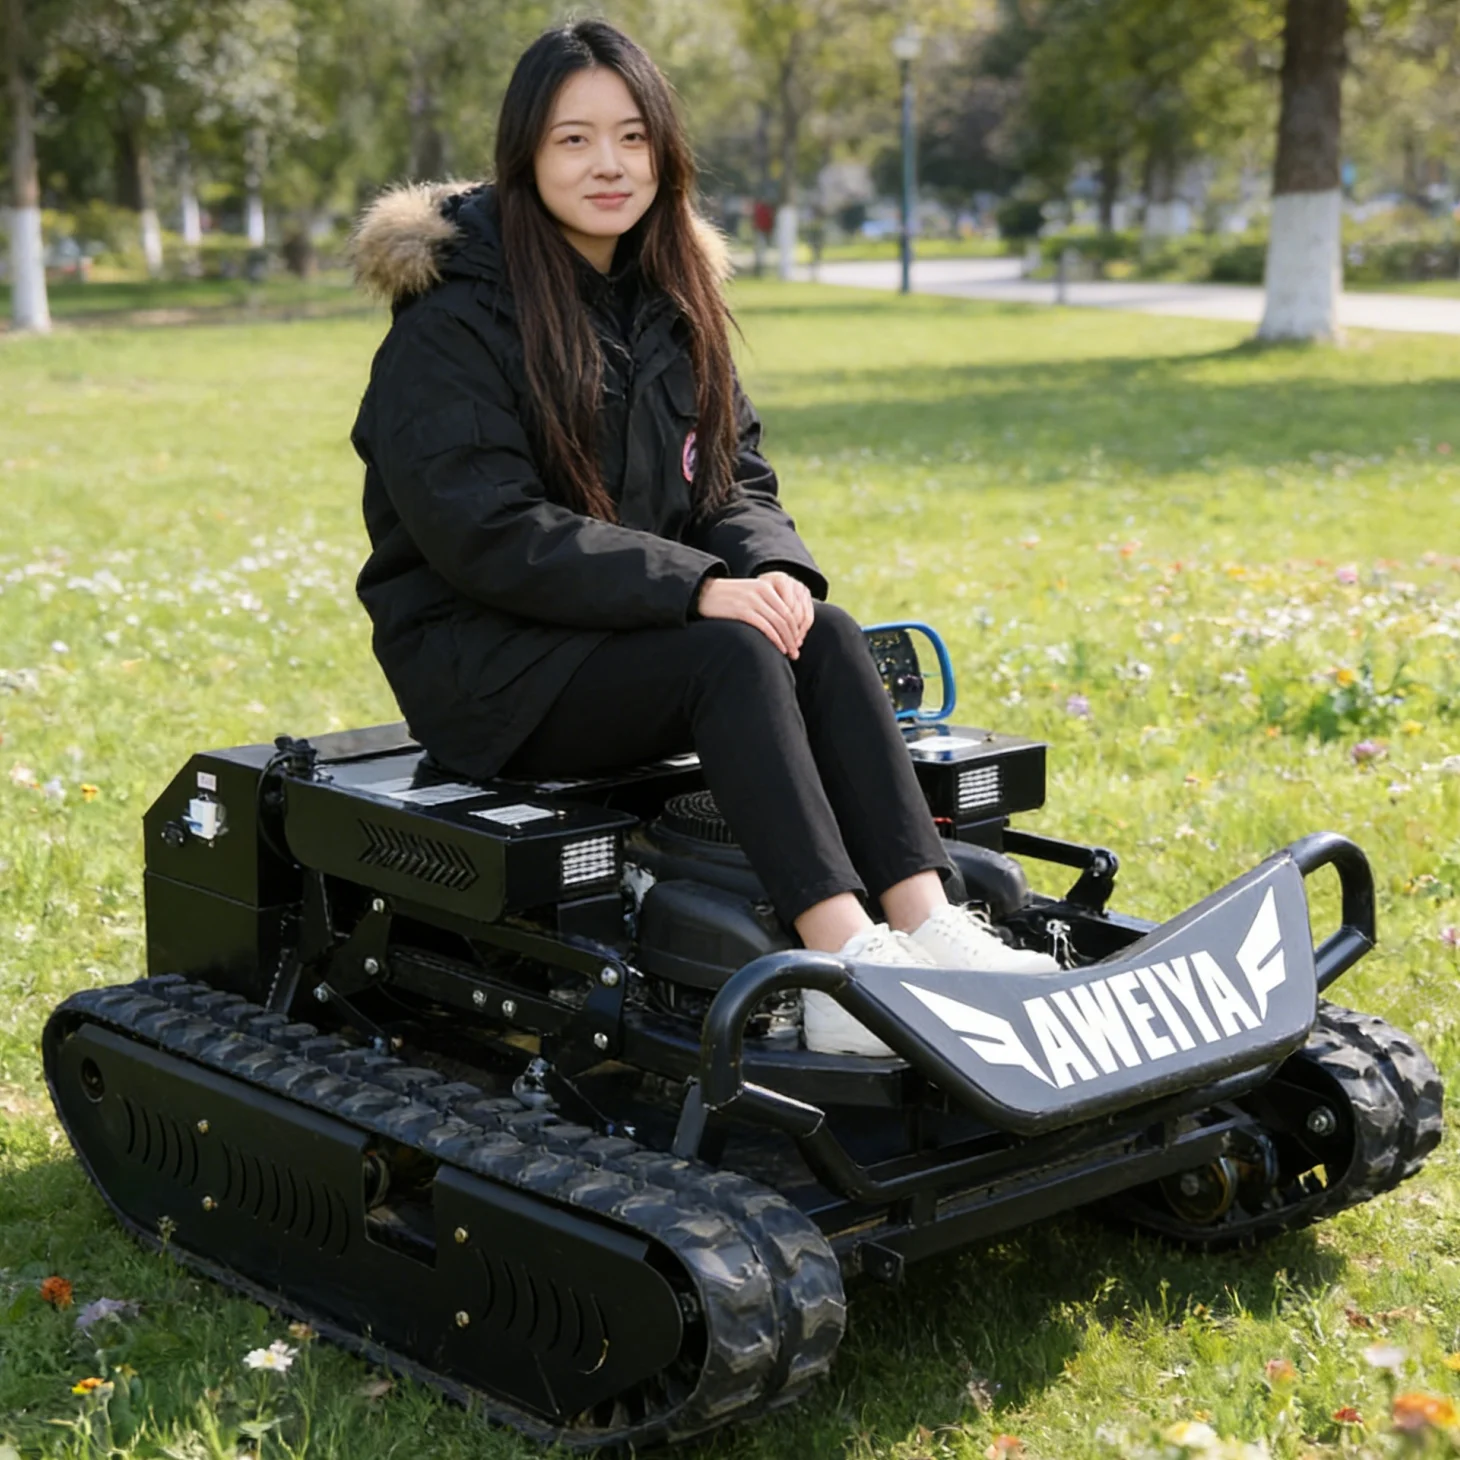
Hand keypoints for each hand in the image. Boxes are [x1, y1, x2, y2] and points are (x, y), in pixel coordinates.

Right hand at [696, 572, 813, 657]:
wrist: (703, 593)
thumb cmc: (727, 598)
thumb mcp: (749, 594)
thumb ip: (766, 604)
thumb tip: (783, 625)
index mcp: (766, 586)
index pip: (789, 609)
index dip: (797, 628)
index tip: (798, 642)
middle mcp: (761, 591)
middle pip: (786, 617)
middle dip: (794, 637)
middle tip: (796, 652)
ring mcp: (751, 600)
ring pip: (778, 623)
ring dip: (787, 641)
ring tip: (790, 654)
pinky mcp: (741, 610)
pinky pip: (765, 627)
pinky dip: (775, 639)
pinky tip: (779, 649)